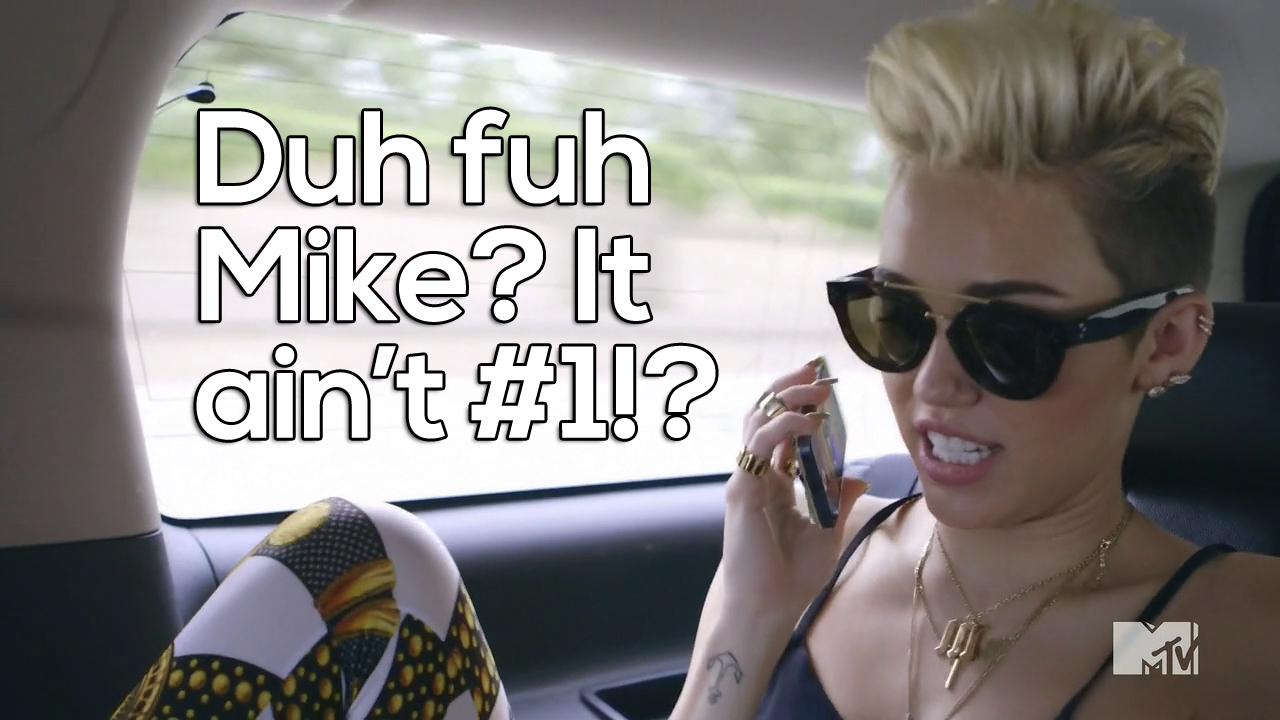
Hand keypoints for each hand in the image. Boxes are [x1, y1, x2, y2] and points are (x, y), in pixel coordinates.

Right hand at [720, 361, 868, 622]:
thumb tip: (859, 475)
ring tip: (816, 388)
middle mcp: (757, 475)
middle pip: (763, 415)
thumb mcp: (829, 530)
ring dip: (786, 399)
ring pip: (757, 422)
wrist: (769, 607)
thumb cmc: (792, 576)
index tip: (823, 384)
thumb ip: (839, 499)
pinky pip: (759, 446)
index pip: (780, 430)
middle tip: (816, 370)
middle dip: (788, 387)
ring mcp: (746, 480)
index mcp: (773, 482)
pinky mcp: (742, 490)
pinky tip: (810, 423)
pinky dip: (783, 428)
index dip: (799, 404)